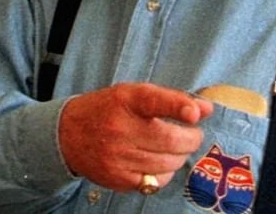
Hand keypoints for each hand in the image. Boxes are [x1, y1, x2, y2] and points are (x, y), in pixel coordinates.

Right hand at [58, 82, 214, 191]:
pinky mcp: (117, 178)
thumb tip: (207, 109)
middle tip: (192, 135)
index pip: (154, 101)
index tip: (195, 113)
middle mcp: (120, 128)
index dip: (177, 106)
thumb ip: (172, 99)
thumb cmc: (109, 110)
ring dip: (181, 156)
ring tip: (177, 148)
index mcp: (126, 100)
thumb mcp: (136, 94)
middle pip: (170, 139)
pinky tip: (160, 162)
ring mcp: (117, 156)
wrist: (68, 134)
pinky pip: (155, 181)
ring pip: (167, 163)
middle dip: (191, 139)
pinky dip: (165, 173)